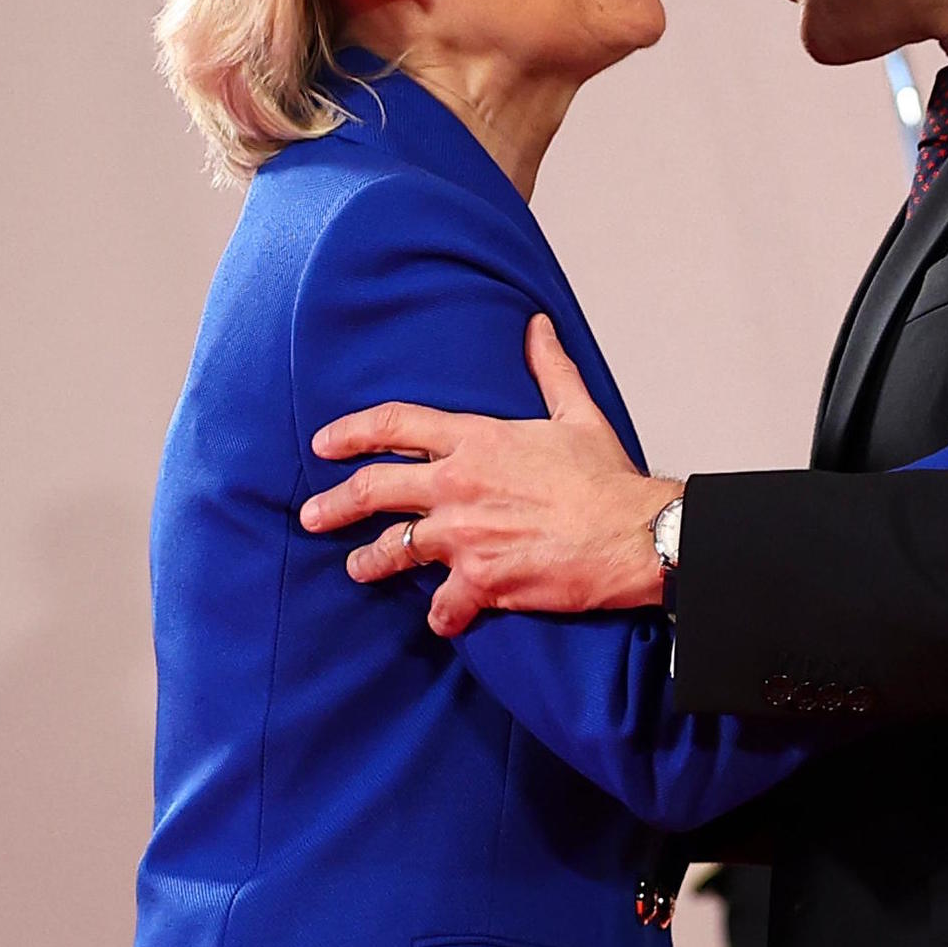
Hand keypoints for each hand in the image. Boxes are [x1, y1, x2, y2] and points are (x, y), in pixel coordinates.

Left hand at [301, 316, 678, 636]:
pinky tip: (441, 619)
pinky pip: (443, 605)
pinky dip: (441, 615)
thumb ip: (550, 370)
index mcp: (477, 440)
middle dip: (334, 504)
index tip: (325, 443)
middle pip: (375, 490)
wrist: (635, 534)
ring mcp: (465, 536)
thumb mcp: (577, 414)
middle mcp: (459, 486)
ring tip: (357, 568)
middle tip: (312, 514)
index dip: (352, 432)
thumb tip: (538, 327)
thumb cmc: (608, 479)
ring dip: (370, 562)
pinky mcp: (482, 581)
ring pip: (394, 550)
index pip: (395, 425)